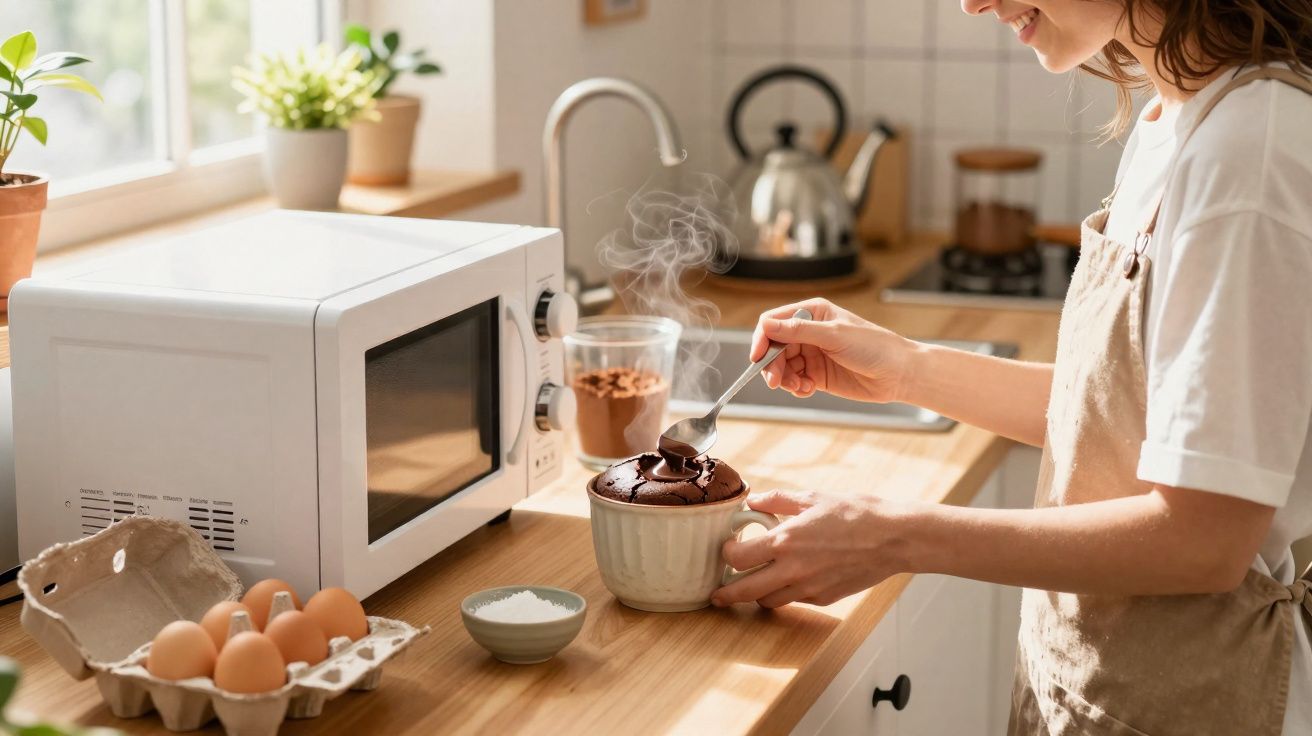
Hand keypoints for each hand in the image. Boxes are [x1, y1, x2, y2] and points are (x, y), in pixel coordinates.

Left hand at [711, 490, 912, 607]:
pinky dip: (787, 594)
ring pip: (769, 602)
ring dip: (758, 595)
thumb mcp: (814, 498)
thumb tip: (754, 501)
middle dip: (726, 594)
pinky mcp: (824, 598)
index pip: (738, 558)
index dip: (727, 555)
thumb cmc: (857, 514)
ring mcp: (809, 588)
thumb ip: (779, 500)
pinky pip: (795, 601)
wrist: (893, 538)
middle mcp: (792, 570)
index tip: (728, 550)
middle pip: (745, 591)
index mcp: (785, 541)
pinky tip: (791, 580)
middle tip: (718, 594)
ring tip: (755, 585)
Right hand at [751, 298, 918, 402]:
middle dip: (772, 365)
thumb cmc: (874, 347)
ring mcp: (813, 354)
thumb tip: (766, 326)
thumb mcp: (834, 336)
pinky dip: (796, 387)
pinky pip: (795, 381)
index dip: (762, 340)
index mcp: (812, 313)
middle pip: (774, 347)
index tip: (757, 358)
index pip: (773, 323)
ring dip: (784, 379)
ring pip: (782, 366)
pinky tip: (808, 389)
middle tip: (777, 382)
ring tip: (799, 386)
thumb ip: (799, 331)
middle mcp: (809, 332)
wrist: (899, 374)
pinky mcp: (817, 374)